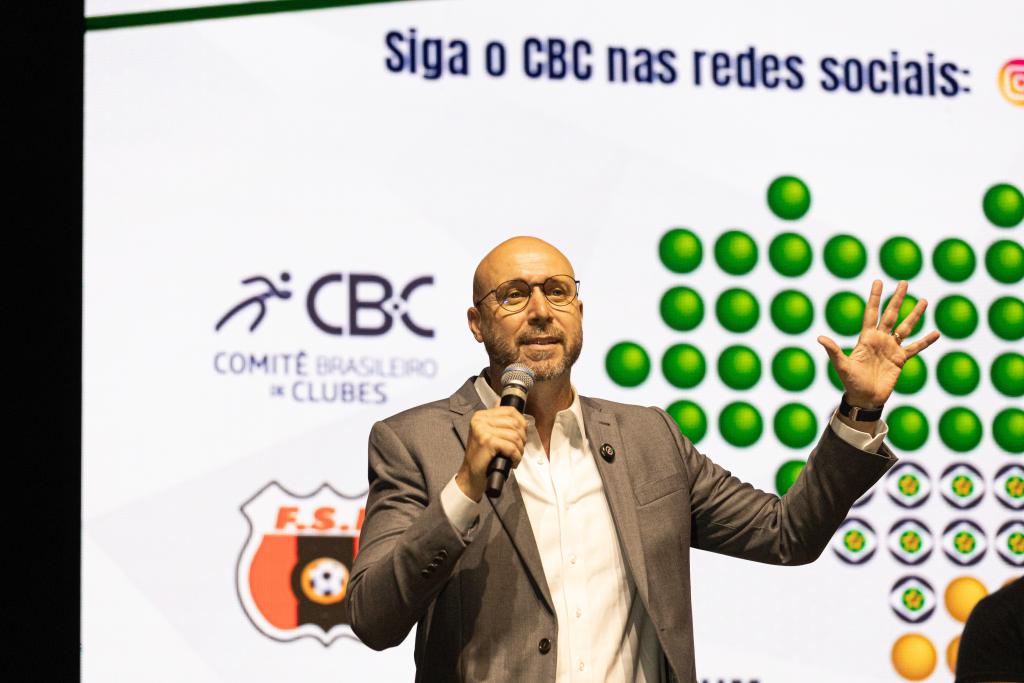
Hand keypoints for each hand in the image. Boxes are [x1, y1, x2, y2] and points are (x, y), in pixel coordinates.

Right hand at [455, 404, 527, 501]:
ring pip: (515, 436)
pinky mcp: (487, 442)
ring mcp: (483, 430)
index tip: (522, 434)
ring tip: (515, 456)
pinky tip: (512, 462)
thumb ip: (496, 420)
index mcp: (481, 416)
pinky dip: (516, 456)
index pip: (510, 411)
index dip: (522, 423)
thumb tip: (506, 405)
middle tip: (518, 449)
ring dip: (519, 449)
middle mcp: (480, 420)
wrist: (470, 475)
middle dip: (522, 438)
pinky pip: (511, 447)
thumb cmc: (481, 457)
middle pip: (515, 423)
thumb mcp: (487, 434)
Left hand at [817, 280, 940, 408]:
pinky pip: (915, 348)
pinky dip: (925, 341)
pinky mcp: (900, 360)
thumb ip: (834, 350)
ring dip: (915, 314)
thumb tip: (819, 338)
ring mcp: (891, 348)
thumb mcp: (842, 365)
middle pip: (891, 314)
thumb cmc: (850, 382)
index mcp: (866, 338)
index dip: (875, 297)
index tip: (878, 281)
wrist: (864, 398)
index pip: (871, 313)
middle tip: (904, 282)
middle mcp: (880, 339)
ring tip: (924, 301)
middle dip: (897, 299)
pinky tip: (936, 333)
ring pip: (906, 327)